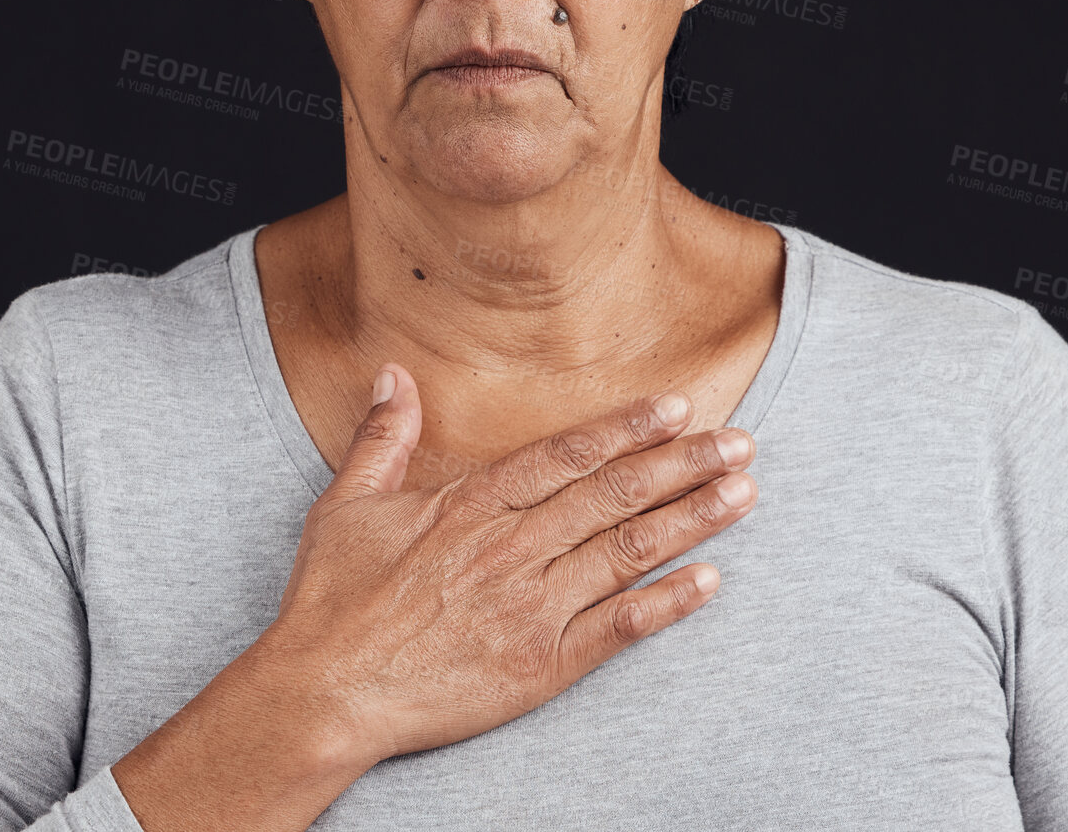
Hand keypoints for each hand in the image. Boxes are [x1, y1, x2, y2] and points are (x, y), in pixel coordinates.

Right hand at [260, 363, 757, 765]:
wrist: (324, 693)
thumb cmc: (332, 600)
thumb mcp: (346, 504)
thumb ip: (383, 437)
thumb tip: (394, 374)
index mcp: (471, 505)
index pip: (567, 454)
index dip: (627, 427)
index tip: (675, 406)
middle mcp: (512, 548)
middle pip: (614, 494)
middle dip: (683, 463)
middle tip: (738, 440)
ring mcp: (532, 608)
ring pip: (628, 551)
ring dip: (691, 519)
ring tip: (742, 492)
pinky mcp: (541, 665)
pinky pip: (619, 628)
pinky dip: (667, 604)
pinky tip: (710, 582)